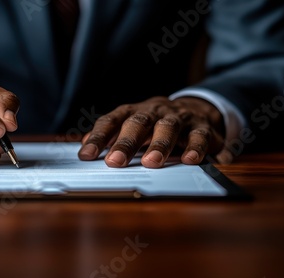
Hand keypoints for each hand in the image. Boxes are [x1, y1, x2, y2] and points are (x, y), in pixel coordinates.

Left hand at [78, 96, 230, 167]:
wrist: (193, 110)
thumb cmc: (153, 123)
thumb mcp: (130, 126)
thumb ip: (109, 137)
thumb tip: (82, 149)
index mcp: (133, 112)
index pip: (111, 122)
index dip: (98, 138)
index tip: (86, 156)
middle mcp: (154, 112)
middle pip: (138, 123)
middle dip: (126, 142)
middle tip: (115, 161)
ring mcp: (178, 118)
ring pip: (168, 127)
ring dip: (160, 144)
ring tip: (152, 162)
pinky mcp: (201, 127)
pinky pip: (199, 136)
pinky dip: (196, 148)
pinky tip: (191, 160)